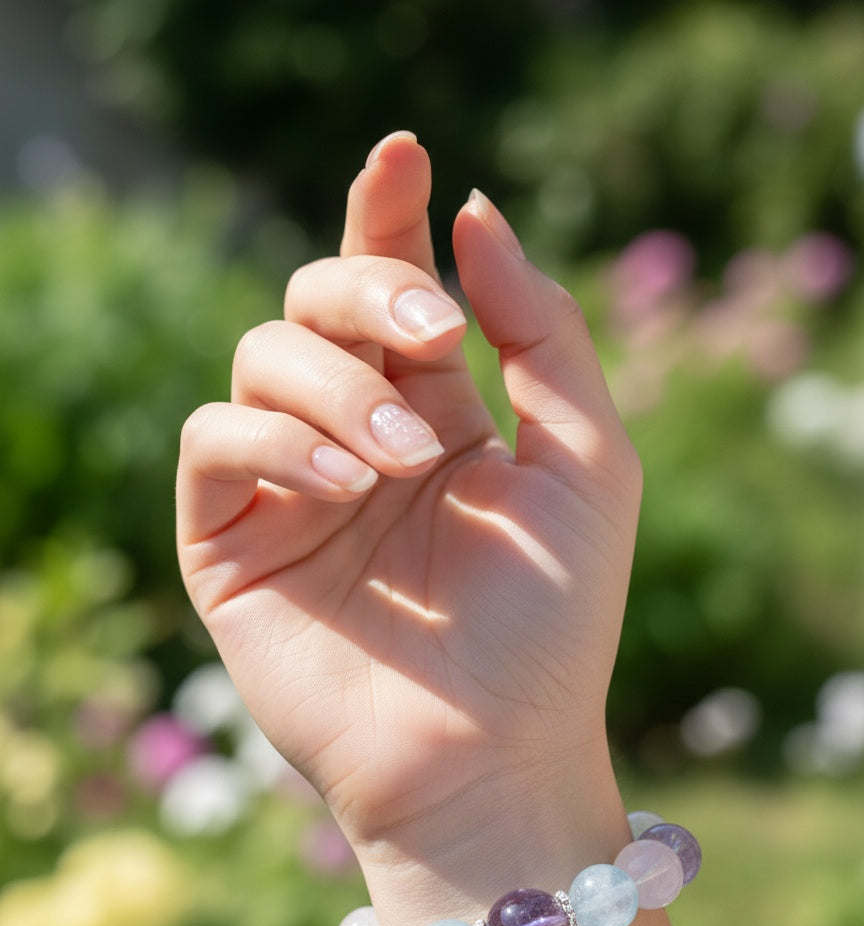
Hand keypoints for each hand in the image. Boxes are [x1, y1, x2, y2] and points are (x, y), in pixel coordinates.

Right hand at [176, 132, 641, 894]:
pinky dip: (275, 439)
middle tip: (438, 341)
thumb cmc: (552, 623)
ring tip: (403, 459)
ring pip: (261, 359)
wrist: (492, 758)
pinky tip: (347, 484)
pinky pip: (213, 440)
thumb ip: (543, 333)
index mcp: (434, 415)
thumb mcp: (587, 461)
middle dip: (374, 292)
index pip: (392, 291)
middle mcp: (353, 440)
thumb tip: (475, 215)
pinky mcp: (228, 543)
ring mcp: (286, 490)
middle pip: (316, 300)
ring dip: (337, 384)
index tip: (406, 152)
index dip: (388, 214)